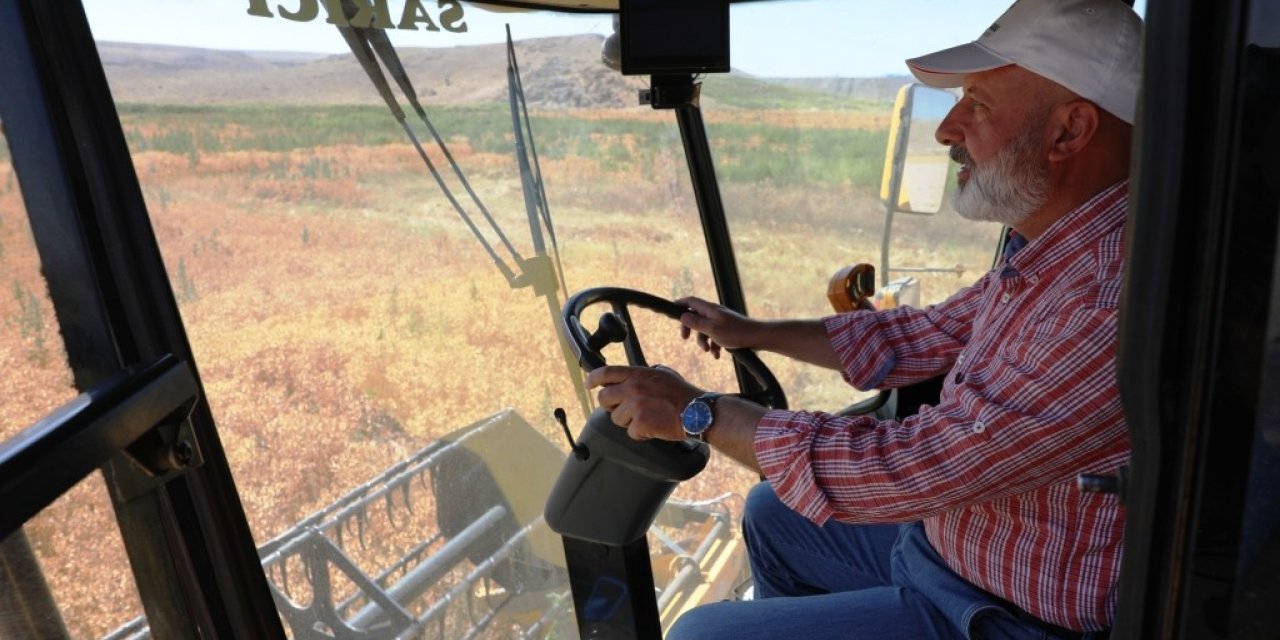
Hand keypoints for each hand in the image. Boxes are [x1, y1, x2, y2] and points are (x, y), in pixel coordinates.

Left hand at [586, 365, 702, 440]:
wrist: (697, 411)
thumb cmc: (682, 394)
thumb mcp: (662, 374)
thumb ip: (643, 375)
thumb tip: (631, 378)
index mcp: (637, 374)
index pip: (605, 373)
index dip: (593, 379)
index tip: (589, 384)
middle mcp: (633, 388)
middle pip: (603, 398)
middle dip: (610, 406)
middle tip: (622, 409)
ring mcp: (635, 406)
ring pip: (615, 418)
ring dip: (628, 422)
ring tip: (645, 419)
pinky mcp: (639, 424)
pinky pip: (630, 433)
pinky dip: (640, 434)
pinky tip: (652, 428)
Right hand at [675, 296, 760, 358]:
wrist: (757, 337)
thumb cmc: (736, 332)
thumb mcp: (711, 329)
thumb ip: (696, 323)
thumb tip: (683, 316)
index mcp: (709, 309)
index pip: (691, 301)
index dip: (680, 304)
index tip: (671, 310)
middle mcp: (714, 313)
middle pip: (695, 317)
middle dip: (690, 329)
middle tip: (686, 339)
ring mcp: (721, 321)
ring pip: (705, 329)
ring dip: (703, 341)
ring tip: (708, 350)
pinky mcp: (727, 330)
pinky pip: (714, 336)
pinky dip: (714, 345)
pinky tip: (717, 354)